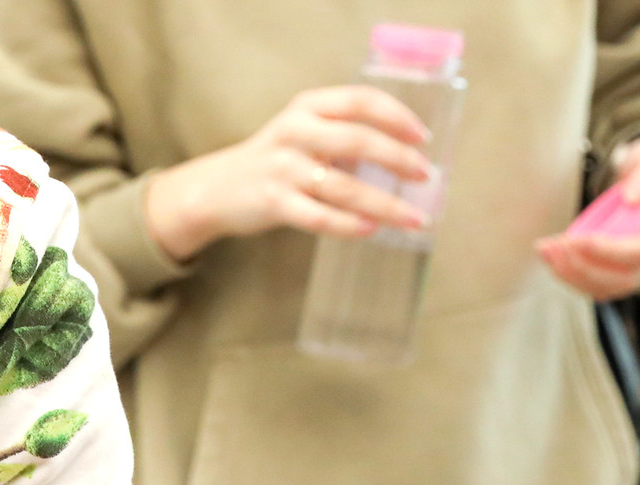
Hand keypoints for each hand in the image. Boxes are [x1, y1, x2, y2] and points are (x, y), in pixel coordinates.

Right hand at [143, 86, 432, 262]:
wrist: (216, 189)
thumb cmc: (275, 160)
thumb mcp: (304, 132)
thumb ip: (344, 136)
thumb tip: (401, 160)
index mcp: (308, 107)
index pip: (361, 101)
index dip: (396, 117)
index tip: (422, 137)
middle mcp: (294, 132)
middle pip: (358, 140)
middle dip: (398, 160)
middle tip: (424, 176)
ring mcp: (282, 168)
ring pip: (344, 187)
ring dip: (384, 204)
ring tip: (412, 217)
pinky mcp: (273, 202)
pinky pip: (319, 217)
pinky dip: (349, 225)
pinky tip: (371, 229)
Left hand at [537, 137, 639, 299]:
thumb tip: (630, 198)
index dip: (608, 250)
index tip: (577, 239)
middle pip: (622, 278)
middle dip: (581, 266)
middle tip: (553, 245)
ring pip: (606, 288)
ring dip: (570, 274)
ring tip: (545, 250)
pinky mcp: (625, 273)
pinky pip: (597, 286)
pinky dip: (570, 275)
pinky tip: (550, 257)